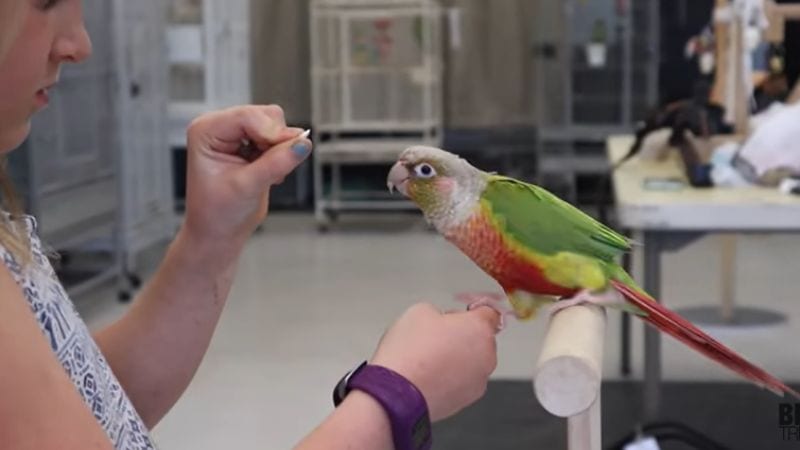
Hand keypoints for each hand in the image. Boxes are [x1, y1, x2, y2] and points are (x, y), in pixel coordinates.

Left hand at [183, 105, 311, 244]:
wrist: (218, 232)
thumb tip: (302, 143)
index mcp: (206, 131)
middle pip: (264, 116)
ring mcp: (236, 134)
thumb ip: (276, 162)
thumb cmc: (218, 213)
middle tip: (272, 169)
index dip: (272, 131)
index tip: (291, 148)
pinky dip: (281, 153)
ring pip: (274, 124)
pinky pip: (278, 137)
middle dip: (276, 140)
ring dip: (279, 148)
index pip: (247, 116)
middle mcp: (219, 127)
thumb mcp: (248, 187)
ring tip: (266, 173)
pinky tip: (267, 172)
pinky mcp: (250, 143)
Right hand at [370, 303, 500, 420]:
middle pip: (479, 339)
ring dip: (455, 359)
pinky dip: (448, 379)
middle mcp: (486, 356)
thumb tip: (439, 322)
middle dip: (459, 336)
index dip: (470, 312)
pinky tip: (427, 377)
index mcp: (479, 329)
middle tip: (432, 337)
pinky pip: (461, 382)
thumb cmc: (410, 354)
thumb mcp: (419, 311)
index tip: (459, 315)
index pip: (489, 313)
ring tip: (426, 360)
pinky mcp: (465, 401)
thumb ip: (439, 312)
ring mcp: (478, 381)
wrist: (398, 394)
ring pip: (471, 363)